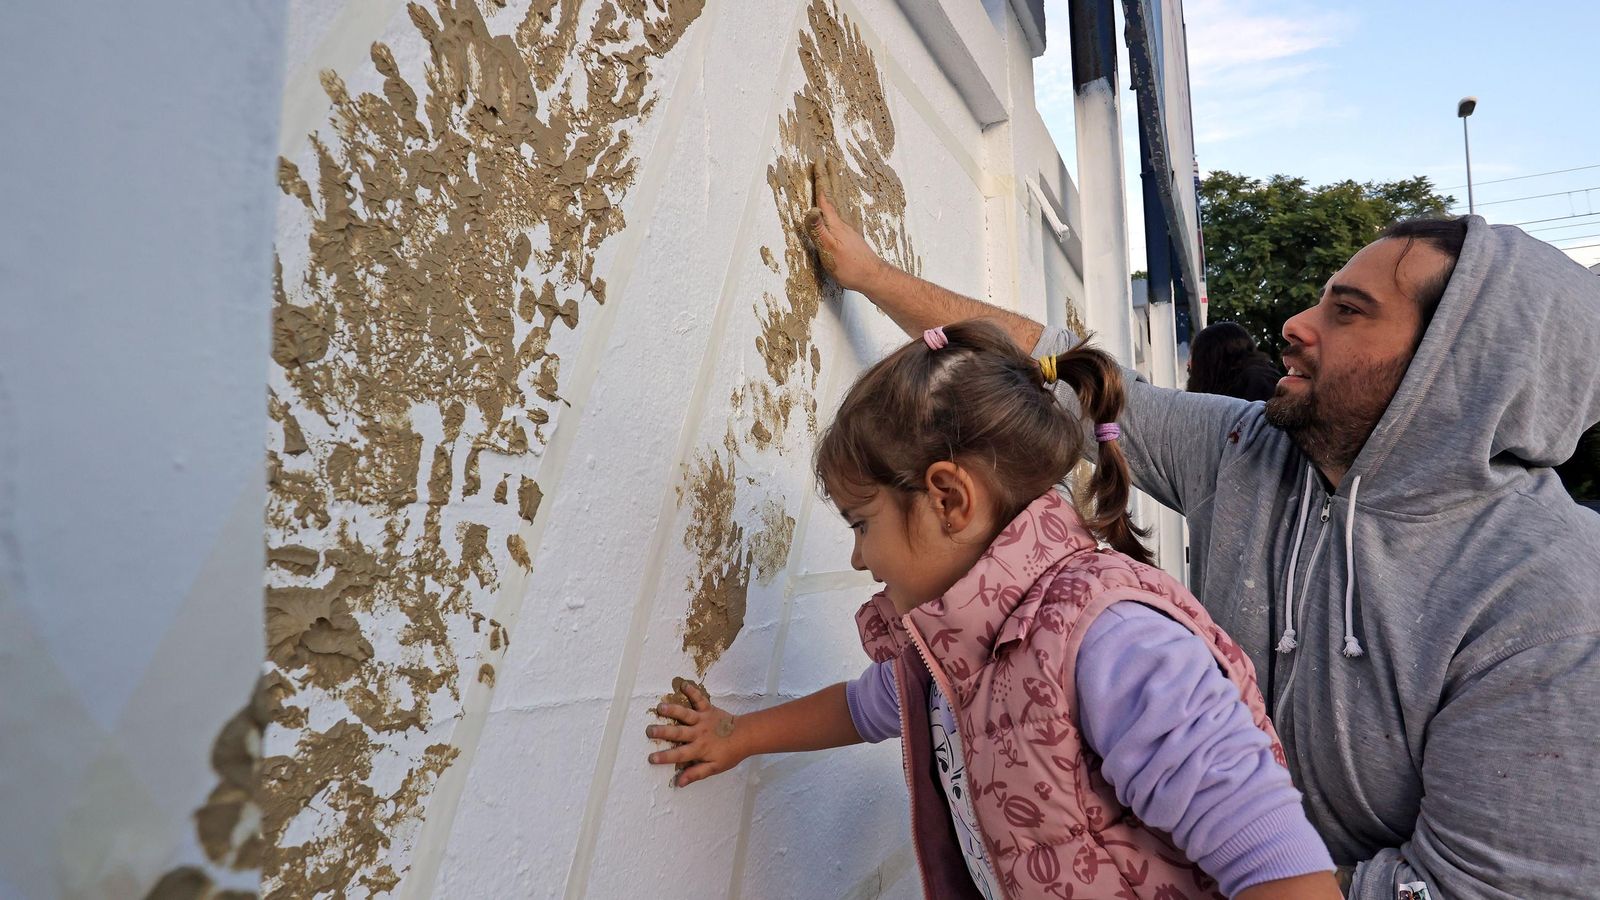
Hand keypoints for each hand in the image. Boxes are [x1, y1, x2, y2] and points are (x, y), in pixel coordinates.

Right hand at [646, 680, 744, 787]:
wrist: (745, 735)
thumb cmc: (729, 753)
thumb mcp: (714, 767)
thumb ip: (696, 773)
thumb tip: (679, 782)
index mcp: (699, 749)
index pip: (679, 754)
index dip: (665, 757)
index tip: (651, 758)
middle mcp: (699, 733)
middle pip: (678, 733)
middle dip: (662, 732)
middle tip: (649, 731)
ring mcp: (703, 720)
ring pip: (686, 714)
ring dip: (673, 710)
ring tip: (659, 707)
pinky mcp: (708, 709)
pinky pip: (699, 699)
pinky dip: (692, 691)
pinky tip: (683, 684)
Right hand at [804, 158, 887, 292]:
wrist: (873, 277)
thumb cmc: (850, 267)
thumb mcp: (829, 250)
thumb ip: (819, 231)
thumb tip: (811, 210)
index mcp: (835, 225)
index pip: (824, 199)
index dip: (820, 181)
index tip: (817, 163)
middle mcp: (843, 224)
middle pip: (835, 196)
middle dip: (830, 177)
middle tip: (828, 160)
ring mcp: (849, 230)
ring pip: (841, 204)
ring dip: (836, 189)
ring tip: (835, 177)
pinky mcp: (853, 239)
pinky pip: (846, 215)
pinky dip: (844, 206)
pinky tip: (849, 207)